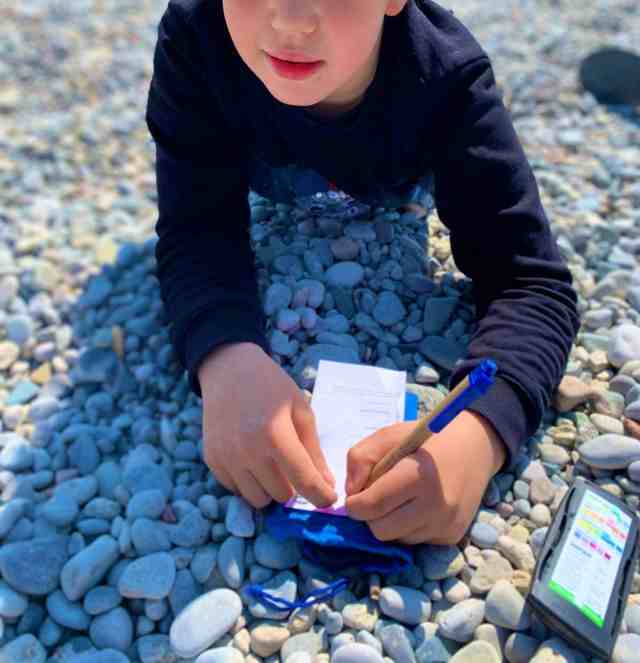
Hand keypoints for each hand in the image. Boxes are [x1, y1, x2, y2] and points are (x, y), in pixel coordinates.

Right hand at [198, 342, 336, 509]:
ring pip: (257, 499)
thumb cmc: (272, 387)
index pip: (304, 481)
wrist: (229, 370)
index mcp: (276, 434)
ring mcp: (227, 457)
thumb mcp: (300, 410)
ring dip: (271, 488)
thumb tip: (326, 484)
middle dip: (294, 487)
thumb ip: (313, 450)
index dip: (321, 496)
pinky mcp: (212, 459)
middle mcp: (248, 450)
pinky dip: (249, 482)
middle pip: (281, 495)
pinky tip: (253, 461)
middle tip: (294, 467)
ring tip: (273, 465)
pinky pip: (236, 489)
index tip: (329, 499)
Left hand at [344, 410, 506, 544]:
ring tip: (402, 498)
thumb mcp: (388, 435)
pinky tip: (419, 506)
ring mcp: (446, 524)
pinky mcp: (452, 536)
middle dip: (371, 516)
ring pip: (397, 539)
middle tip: (377, 496)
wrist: (474, 448)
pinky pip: (416, 541)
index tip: (356, 495)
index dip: (354, 504)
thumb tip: (351, 492)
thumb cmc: (426, 441)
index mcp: (417, 475)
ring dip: (391, 522)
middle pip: (380, 530)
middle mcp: (435, 505)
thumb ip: (361, 459)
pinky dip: (409, 527)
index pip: (371, 506)